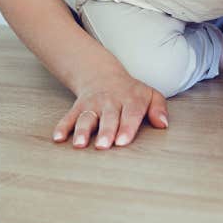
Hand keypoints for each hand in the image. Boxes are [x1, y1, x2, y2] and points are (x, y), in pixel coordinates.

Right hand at [52, 69, 167, 148]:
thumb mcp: (150, 95)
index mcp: (131, 99)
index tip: (122, 142)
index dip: (127, 127)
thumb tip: (164, 124)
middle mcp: (111, 102)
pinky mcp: (78, 107)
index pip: (131, 113)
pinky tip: (58, 137)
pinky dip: (62, 126)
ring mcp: (93, 104)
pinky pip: (68, 116)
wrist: (104, 76)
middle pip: (109, 117)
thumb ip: (158, 108)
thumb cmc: (131, 92)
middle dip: (106, 131)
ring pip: (87, 118)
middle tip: (103, 146)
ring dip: (83, 131)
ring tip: (79, 144)